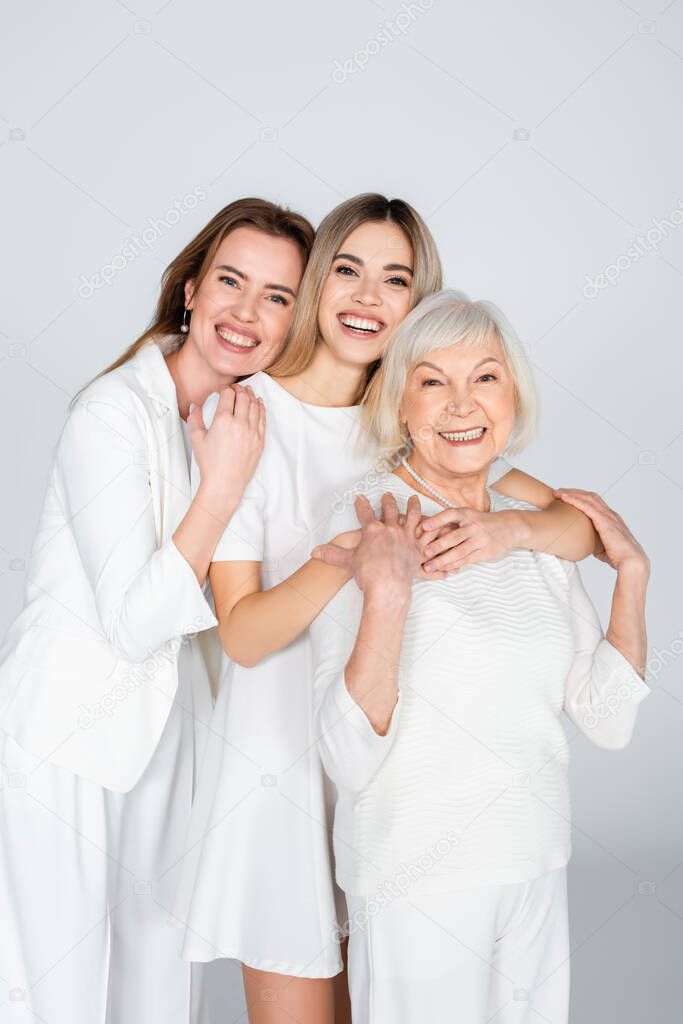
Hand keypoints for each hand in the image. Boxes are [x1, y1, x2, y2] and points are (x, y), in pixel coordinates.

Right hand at [189, 385, 264, 502]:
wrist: (225, 484)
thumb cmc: (209, 464)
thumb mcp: (197, 439)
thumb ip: (195, 419)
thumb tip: (195, 406)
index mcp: (223, 420)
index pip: (229, 394)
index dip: (226, 389)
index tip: (224, 390)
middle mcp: (240, 423)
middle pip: (244, 397)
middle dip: (240, 389)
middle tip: (236, 388)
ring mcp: (253, 432)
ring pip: (255, 405)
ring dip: (251, 396)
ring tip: (248, 392)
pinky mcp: (260, 440)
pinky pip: (263, 418)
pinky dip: (261, 408)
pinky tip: (259, 403)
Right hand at [312, 493, 422, 600]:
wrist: (388, 588)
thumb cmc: (368, 575)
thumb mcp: (347, 562)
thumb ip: (332, 554)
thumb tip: (314, 552)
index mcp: (373, 530)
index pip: (365, 512)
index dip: (361, 504)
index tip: (360, 497)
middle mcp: (390, 529)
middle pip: (390, 510)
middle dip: (387, 501)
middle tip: (387, 495)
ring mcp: (406, 537)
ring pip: (412, 516)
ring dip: (413, 506)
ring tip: (414, 499)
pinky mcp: (418, 548)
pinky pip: (426, 534)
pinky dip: (430, 527)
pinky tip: (433, 523)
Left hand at [417, 507, 518, 573]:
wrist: (510, 527)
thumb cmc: (482, 522)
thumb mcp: (469, 516)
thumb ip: (452, 523)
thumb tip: (424, 530)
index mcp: (467, 514)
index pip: (450, 515)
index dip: (437, 520)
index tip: (424, 526)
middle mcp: (474, 526)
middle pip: (454, 536)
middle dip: (437, 545)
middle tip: (423, 553)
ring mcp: (481, 540)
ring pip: (459, 552)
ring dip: (442, 561)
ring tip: (428, 567)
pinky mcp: (486, 552)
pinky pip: (467, 560)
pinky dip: (454, 565)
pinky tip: (443, 570)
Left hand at [552, 488, 649, 575]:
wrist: (631, 562)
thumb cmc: (619, 558)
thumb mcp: (604, 548)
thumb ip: (595, 544)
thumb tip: (587, 546)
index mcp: (611, 519)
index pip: (595, 503)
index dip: (581, 498)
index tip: (567, 497)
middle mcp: (610, 514)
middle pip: (590, 496)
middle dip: (574, 492)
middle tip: (559, 492)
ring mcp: (608, 516)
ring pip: (588, 498)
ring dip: (571, 493)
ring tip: (558, 492)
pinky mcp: (604, 521)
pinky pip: (587, 506)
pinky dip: (574, 500)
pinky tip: (564, 497)